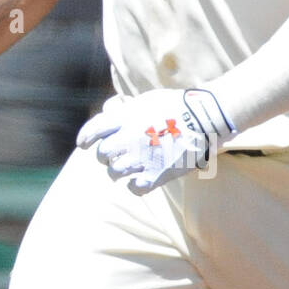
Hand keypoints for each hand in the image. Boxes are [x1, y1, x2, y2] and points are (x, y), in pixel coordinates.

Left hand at [76, 88, 234, 194]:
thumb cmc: (176, 105)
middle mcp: (130, 138)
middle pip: (102, 154)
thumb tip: (107, 110)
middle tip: (115, 155)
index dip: (86, 138)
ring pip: (114, 173)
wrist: (204, 117)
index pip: (94, 130)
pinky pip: (134, 188)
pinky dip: (134, 186)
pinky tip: (139, 180)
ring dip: (118, 171)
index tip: (84, 144)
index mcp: (126, 118)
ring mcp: (143, 157)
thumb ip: (124, 108)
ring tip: (127, 169)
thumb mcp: (145, 100)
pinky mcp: (158, 174)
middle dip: (106, 156)